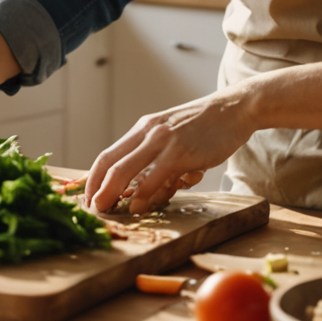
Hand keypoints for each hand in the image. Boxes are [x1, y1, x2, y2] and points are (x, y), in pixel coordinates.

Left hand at [83, 90, 254, 214]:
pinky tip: (138, 207)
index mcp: (143, 129)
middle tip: (92, 209)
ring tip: (106, 210)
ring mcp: (163, 142)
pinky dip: (142, 195)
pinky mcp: (181, 153)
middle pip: (110, 164)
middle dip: (96, 189)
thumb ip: (157, 157)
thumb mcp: (172, 135)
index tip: (88, 198)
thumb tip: (144, 188)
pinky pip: (154, 177)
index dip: (93, 179)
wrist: (233, 110)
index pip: (107, 155)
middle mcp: (148, 133)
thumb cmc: (204, 127)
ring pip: (125, 170)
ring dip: (112, 194)